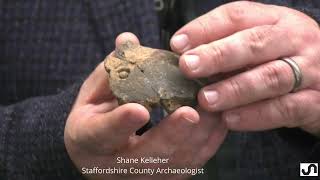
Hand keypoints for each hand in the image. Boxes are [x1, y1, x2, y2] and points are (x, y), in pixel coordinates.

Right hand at [64, 32, 226, 179]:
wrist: (99, 153)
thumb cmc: (95, 118)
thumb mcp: (93, 94)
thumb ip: (111, 70)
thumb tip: (128, 39)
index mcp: (89, 140)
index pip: (103, 134)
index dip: (120, 123)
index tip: (139, 110)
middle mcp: (115, 166)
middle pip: (145, 156)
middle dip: (171, 135)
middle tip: (191, 113)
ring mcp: (142, 177)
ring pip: (174, 163)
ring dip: (197, 136)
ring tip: (214, 108)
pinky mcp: (164, 178)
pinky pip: (190, 165)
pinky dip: (207, 143)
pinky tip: (218, 121)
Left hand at [170, 1, 319, 135]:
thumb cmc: (280, 56)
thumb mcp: (259, 42)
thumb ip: (228, 44)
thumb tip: (185, 54)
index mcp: (275, 20)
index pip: (237, 15)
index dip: (204, 29)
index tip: (177, 45)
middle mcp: (294, 39)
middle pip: (255, 43)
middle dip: (217, 55)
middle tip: (188, 67)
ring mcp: (309, 70)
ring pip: (271, 77)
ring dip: (234, 89)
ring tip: (206, 99)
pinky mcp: (314, 101)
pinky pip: (285, 109)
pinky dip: (256, 116)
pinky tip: (230, 120)